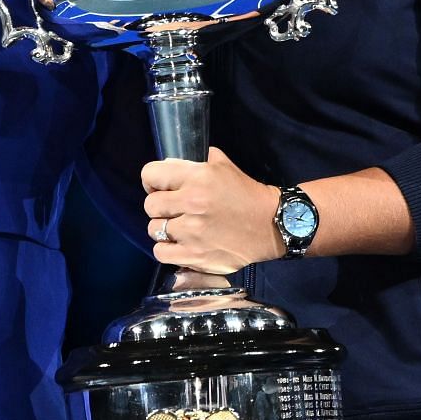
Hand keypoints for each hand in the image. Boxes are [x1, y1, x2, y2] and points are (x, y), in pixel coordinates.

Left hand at [142, 148, 280, 273]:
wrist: (270, 225)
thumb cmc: (245, 194)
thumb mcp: (223, 167)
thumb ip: (194, 163)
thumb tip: (168, 165)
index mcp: (197, 178)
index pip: (150, 174)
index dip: (152, 181)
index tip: (159, 188)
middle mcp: (192, 203)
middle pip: (150, 205)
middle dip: (160, 206)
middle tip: (173, 210)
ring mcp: (192, 232)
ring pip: (154, 230)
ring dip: (164, 229)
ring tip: (179, 229)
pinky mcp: (195, 256)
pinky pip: (161, 252)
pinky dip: (167, 249)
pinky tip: (179, 245)